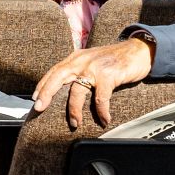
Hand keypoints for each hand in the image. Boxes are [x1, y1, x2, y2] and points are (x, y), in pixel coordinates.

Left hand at [33, 37, 155, 128]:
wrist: (139, 50)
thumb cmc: (115, 60)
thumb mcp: (93, 61)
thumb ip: (80, 71)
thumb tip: (67, 90)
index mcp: (76, 58)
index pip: (54, 71)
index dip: (43, 84)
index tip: (35, 98)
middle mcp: (82, 61)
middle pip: (58, 77)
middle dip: (47, 93)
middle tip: (39, 108)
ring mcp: (94, 67)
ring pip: (77, 91)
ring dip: (74, 110)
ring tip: (75, 123)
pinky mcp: (108, 75)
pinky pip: (100, 98)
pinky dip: (102, 112)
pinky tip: (104, 120)